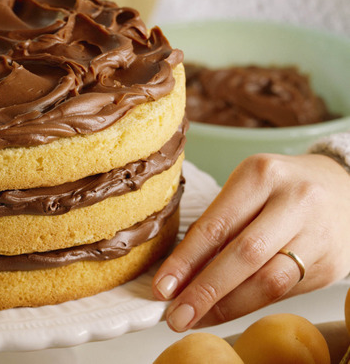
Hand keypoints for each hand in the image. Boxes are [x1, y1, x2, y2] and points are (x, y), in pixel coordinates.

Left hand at [153, 153, 349, 331]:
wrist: (344, 187)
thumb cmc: (280, 188)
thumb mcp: (246, 189)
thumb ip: (217, 225)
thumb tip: (177, 275)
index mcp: (261, 174)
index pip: (216, 226)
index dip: (185, 261)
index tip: (162, 287)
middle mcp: (294, 201)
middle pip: (243, 255)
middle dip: (204, 291)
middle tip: (175, 314)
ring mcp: (317, 235)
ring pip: (268, 281)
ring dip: (226, 306)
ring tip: (195, 319)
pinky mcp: (330, 264)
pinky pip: (284, 292)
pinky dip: (249, 305)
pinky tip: (225, 311)